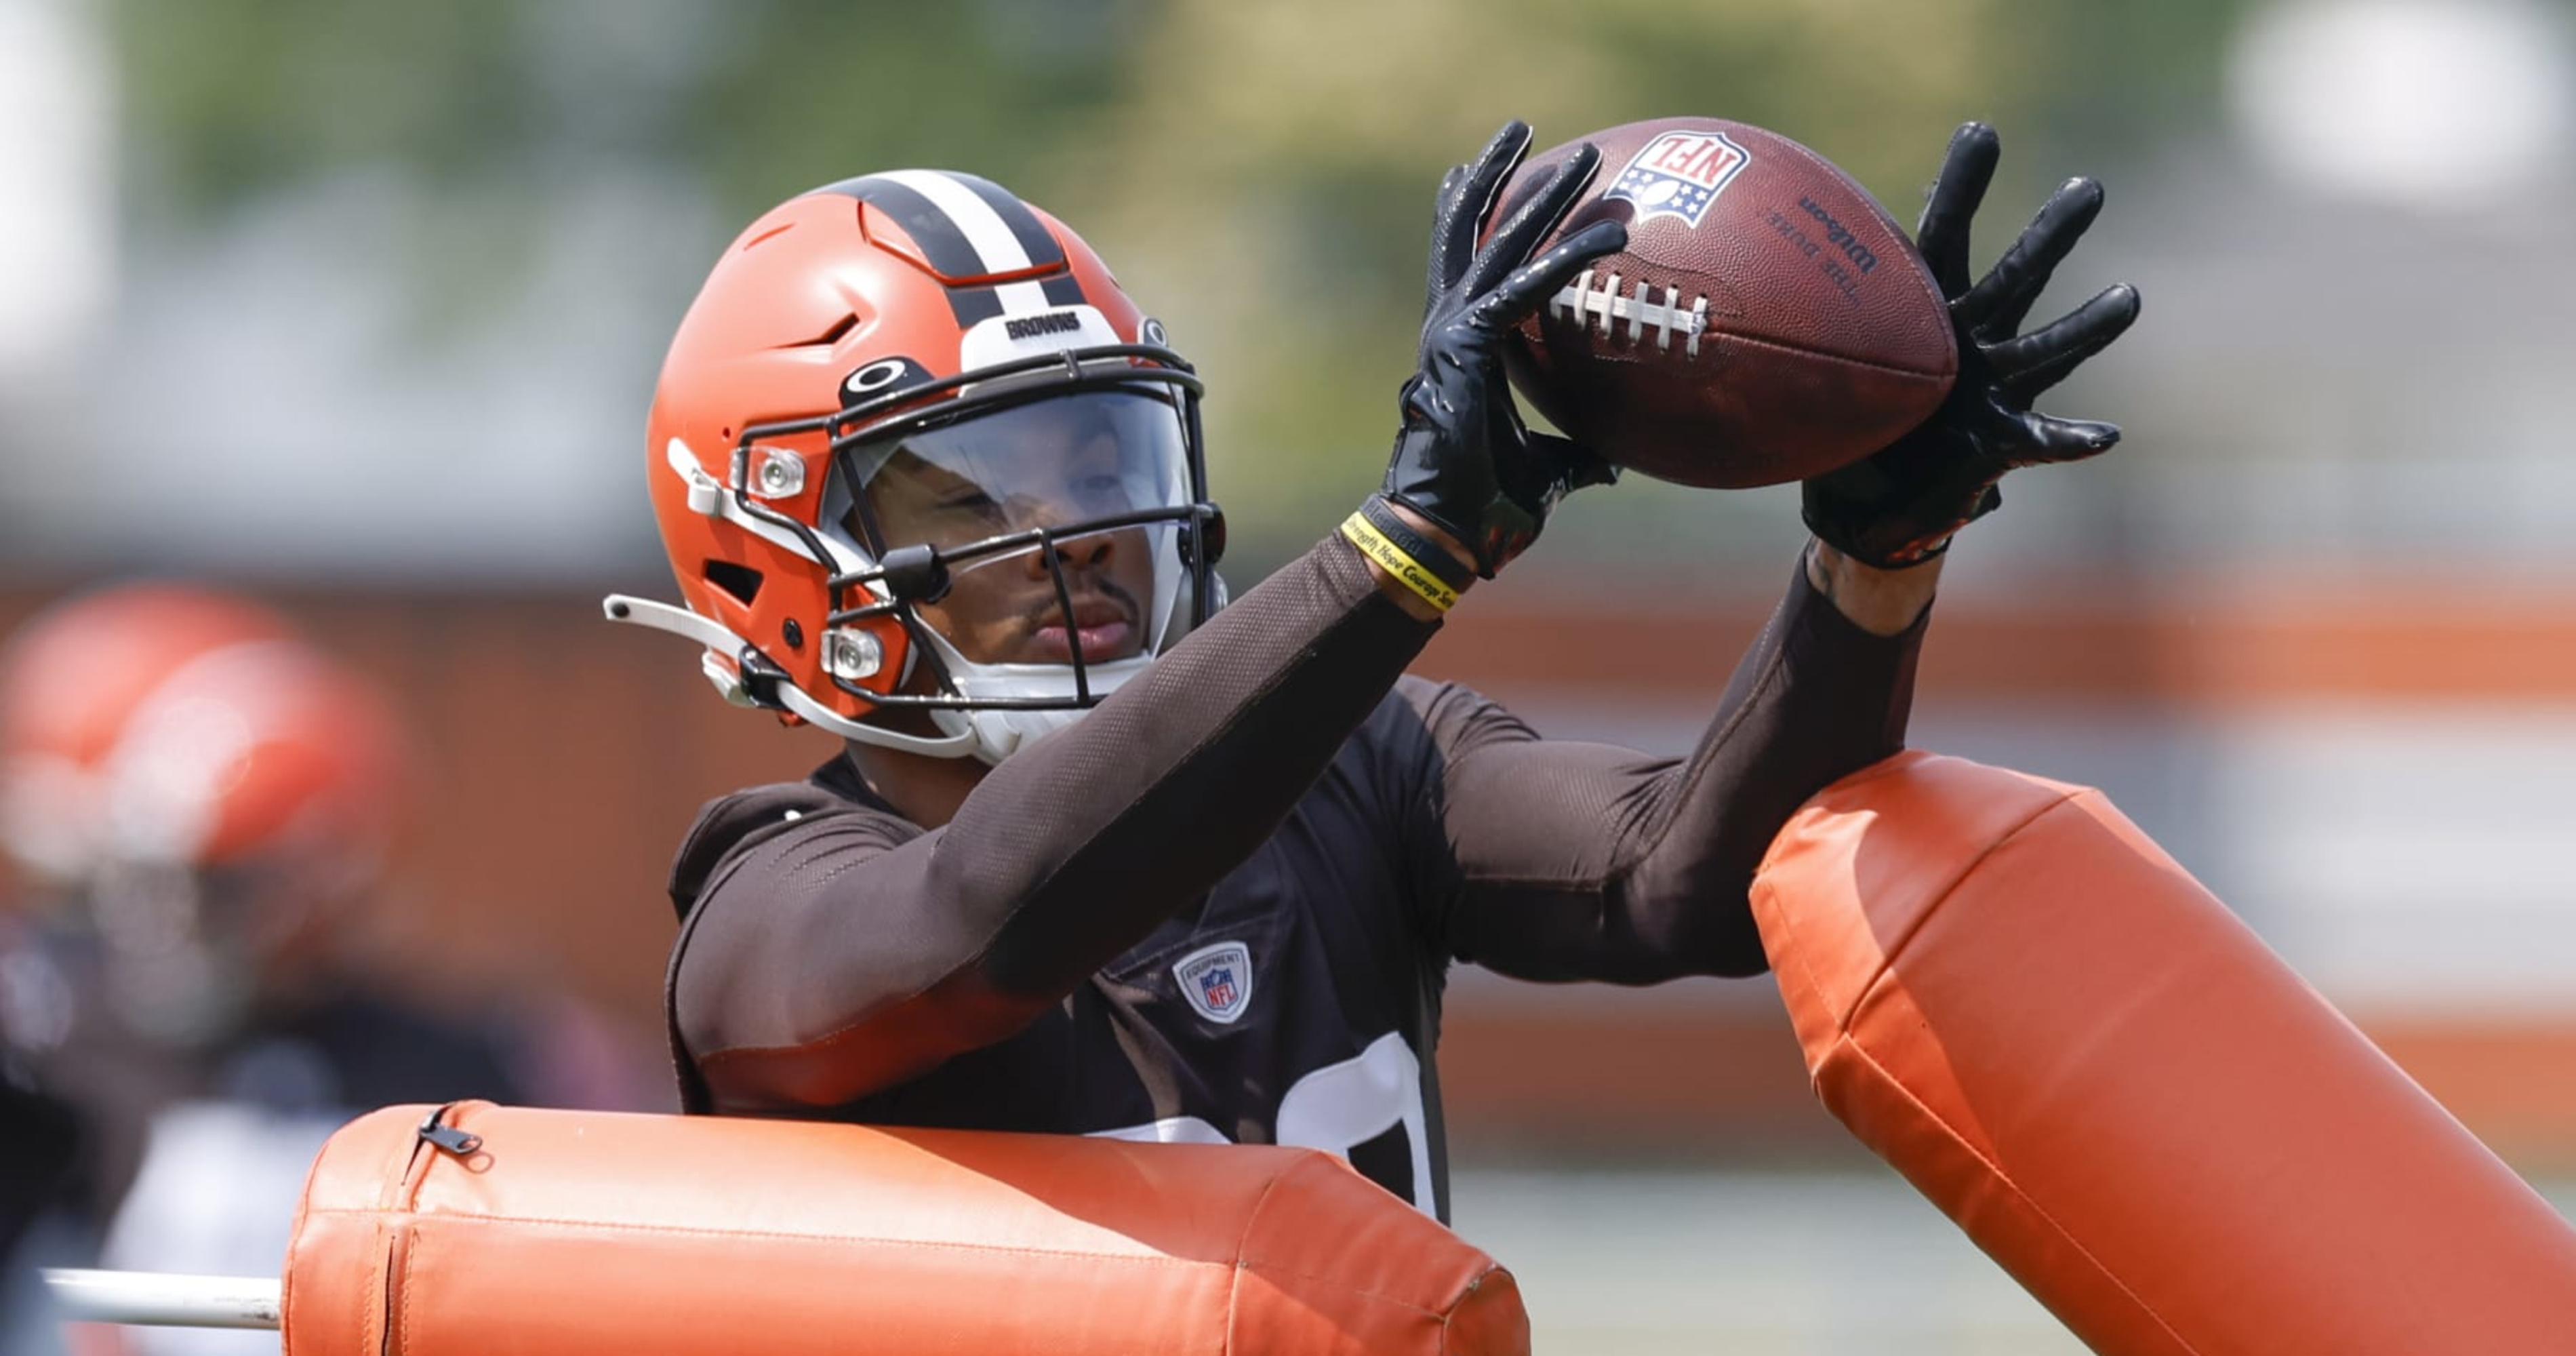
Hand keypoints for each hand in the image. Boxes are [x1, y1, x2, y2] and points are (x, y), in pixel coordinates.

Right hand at [1381, 121, 1628, 577]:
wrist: (1443, 535)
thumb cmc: (1485, 508)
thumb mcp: (1549, 471)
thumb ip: (1578, 456)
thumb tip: (1616, 462)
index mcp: (1463, 348)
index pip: (1476, 266)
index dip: (1489, 216)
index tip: (1506, 175)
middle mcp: (1450, 327)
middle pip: (1475, 232)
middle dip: (1505, 177)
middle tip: (1528, 129)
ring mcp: (1451, 332)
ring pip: (1496, 242)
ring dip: (1538, 194)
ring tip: (1575, 153)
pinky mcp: (1465, 347)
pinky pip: (1526, 291)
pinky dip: (1568, 259)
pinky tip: (1608, 234)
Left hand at [1802, 121, 2142, 568]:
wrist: (1862, 505)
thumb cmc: (1843, 423)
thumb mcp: (1811, 366)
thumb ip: (1794, 324)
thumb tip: (1725, 272)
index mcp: (1925, 311)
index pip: (1943, 237)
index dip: (1960, 188)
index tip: (1980, 131)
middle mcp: (1970, 340)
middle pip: (2015, 277)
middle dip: (2051, 233)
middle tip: (2089, 187)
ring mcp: (1992, 391)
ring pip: (2045, 352)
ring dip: (2085, 328)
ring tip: (2128, 297)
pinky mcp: (1998, 443)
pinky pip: (2040, 440)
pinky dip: (2071, 438)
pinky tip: (2105, 434)